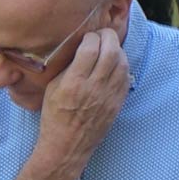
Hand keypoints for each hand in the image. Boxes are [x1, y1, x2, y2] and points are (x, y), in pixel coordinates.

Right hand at [37, 27, 130, 171]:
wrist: (67, 144)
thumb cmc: (54, 116)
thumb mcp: (52, 89)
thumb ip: (67, 68)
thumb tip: (80, 48)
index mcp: (73, 83)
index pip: (90, 49)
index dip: (90, 37)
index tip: (86, 36)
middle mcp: (94, 88)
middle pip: (111, 51)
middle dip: (108, 37)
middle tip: (102, 35)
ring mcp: (109, 95)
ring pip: (122, 62)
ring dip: (117, 50)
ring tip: (108, 47)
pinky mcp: (118, 102)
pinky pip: (126, 76)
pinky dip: (122, 65)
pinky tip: (114, 64)